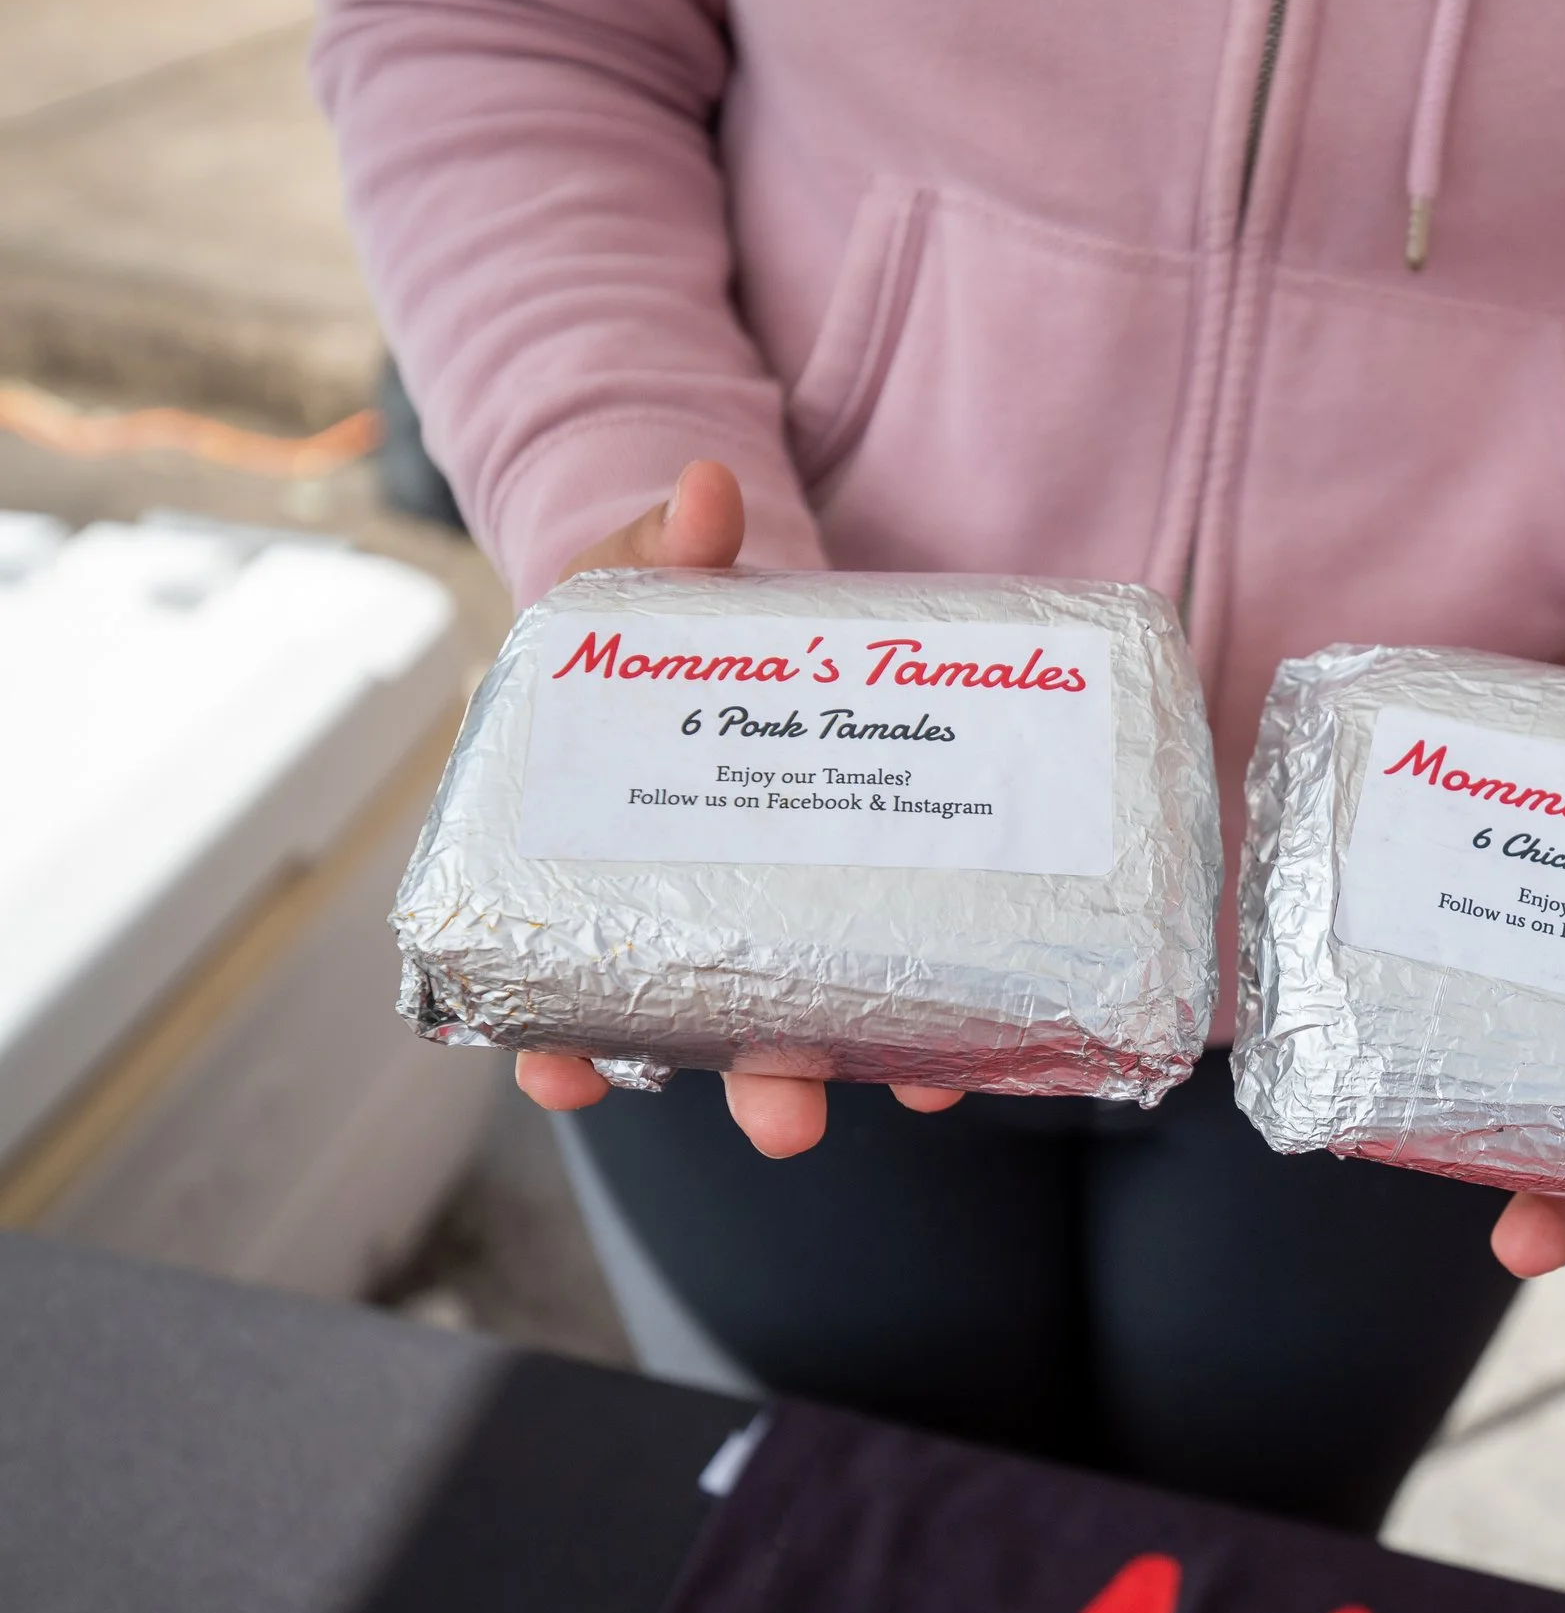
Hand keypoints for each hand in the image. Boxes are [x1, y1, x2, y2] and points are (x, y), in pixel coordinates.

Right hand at [510, 461, 963, 1155]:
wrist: (762, 626)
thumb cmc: (672, 622)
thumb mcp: (646, 581)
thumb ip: (662, 546)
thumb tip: (704, 490)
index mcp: (591, 856)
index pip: (553, 967)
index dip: (553, 1037)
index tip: (560, 1075)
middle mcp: (682, 913)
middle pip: (698, 1023)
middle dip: (743, 1077)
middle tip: (782, 1122)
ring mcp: (772, 920)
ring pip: (800, 1023)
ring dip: (854, 1067)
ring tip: (911, 1094)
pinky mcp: (859, 906)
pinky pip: (889, 983)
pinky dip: (927, 1022)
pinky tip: (962, 1050)